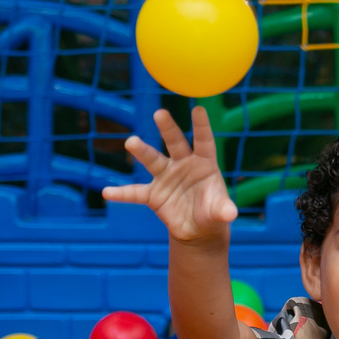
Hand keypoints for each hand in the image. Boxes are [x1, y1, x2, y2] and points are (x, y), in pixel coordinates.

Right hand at [104, 106, 237, 242]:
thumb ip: (224, 210)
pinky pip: (135, 193)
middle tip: (160, 113)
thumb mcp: (220, 212)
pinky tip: (108, 192)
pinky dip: (122, 194)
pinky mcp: (154, 194)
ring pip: (153, 161)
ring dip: (143, 151)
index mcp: (204, 163)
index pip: (203, 142)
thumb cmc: (212, 212)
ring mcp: (166, 177)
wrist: (198, 229)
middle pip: (175, 143)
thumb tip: (230, 214)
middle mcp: (183, 164)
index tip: (198, 109)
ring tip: (131, 141)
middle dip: (168, 128)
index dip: (201, 127)